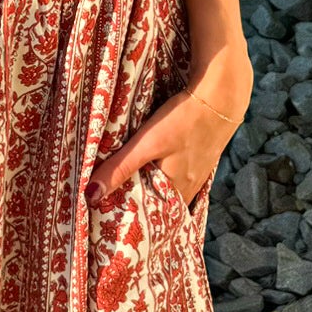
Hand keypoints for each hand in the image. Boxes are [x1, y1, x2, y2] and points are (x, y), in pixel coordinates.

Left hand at [85, 50, 251, 209]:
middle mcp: (189, 189)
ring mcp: (198, 175)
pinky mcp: (201, 160)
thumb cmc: (183, 119)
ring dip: (152, 188)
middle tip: (113, 200)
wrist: (220, 96)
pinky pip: (179, 177)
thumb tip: (91, 194)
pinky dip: (165, 176)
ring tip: (130, 184)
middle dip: (139, 202)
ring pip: (169, 189)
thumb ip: (120, 167)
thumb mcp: (147, 143)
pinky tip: (157, 166)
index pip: (148, 215)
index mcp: (176, 191)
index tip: (108, 212)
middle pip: (159, 203)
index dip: (129, 213)